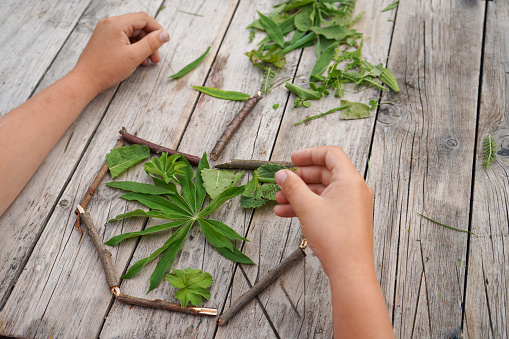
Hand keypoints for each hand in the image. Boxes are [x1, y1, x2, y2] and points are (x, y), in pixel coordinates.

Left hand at [72, 12, 169, 93]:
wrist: (86, 80)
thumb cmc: (107, 69)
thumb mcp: (134, 56)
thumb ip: (151, 43)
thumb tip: (164, 34)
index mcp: (116, 24)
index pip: (143, 19)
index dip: (157, 29)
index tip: (165, 40)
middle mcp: (110, 23)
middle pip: (138, 26)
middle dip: (150, 41)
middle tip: (157, 57)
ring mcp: (106, 31)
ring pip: (131, 34)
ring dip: (143, 46)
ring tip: (149, 62)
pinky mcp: (104, 39)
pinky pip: (123, 39)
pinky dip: (133, 48)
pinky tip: (138, 60)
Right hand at [274, 146, 374, 278]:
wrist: (349, 269)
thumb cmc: (334, 237)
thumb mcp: (307, 207)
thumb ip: (292, 187)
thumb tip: (281, 174)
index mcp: (350, 180)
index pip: (331, 154)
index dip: (309, 154)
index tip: (292, 160)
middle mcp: (354, 189)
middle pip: (324, 173)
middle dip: (299, 178)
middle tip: (282, 183)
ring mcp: (351, 205)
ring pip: (321, 191)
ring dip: (299, 194)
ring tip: (278, 200)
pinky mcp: (347, 218)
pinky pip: (324, 205)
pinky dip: (307, 206)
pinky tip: (286, 213)